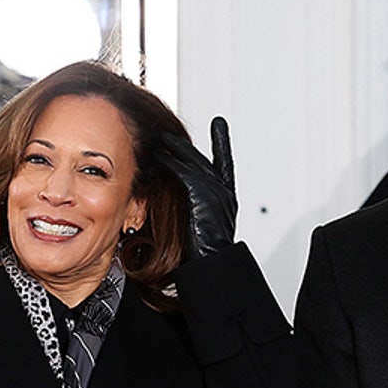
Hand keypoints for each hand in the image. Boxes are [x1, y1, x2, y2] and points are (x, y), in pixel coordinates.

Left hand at [156, 116, 236, 256]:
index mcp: (227, 197)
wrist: (212, 262)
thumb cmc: (206, 252)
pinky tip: (161, 157)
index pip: (225, 162)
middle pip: (203, 159)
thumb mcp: (203, 226)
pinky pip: (185, 173)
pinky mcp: (203, 195)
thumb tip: (184, 206)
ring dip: (176, 149)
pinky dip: (172, 163)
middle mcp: (224, 191)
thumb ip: (197, 209)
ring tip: (161, 138)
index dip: (222, 142)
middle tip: (171, 131)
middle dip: (186, 144)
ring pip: (194, 163)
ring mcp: (215, 191)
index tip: (219, 124)